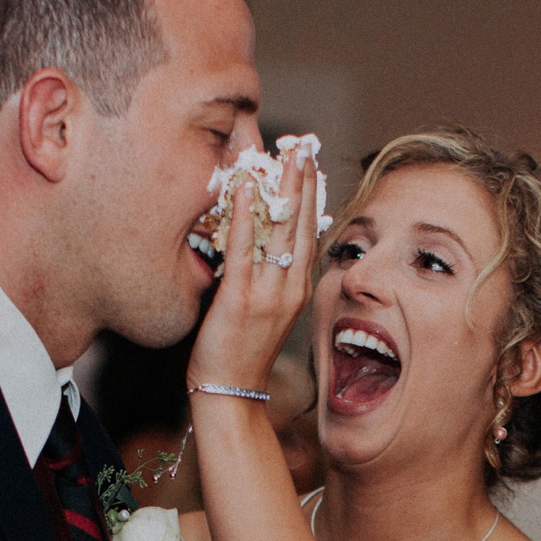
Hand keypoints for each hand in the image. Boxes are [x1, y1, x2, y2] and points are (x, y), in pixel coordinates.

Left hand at [187, 144, 319, 396]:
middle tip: (304, 146)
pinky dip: (243, 215)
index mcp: (296, 289)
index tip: (310, 165)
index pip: (308, 233)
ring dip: (283, 190)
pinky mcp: (240, 300)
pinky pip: (243, 249)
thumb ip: (263, 276)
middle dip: (305, 182)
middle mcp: (289, 289)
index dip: (311, 197)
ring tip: (285, 156)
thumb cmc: (238, 352)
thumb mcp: (261, 310)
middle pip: (302, 225)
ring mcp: (268, 295)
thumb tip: (253, 242)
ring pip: (280, 232)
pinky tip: (243, 188)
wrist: (230, 394)